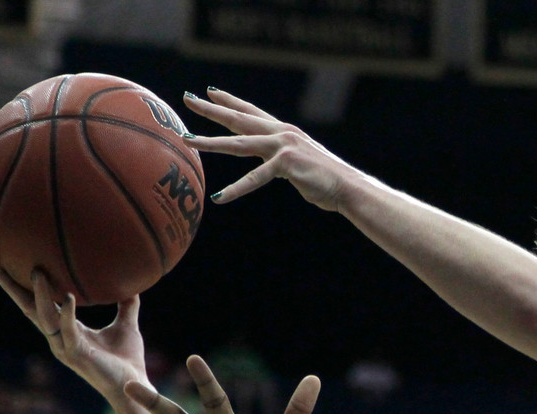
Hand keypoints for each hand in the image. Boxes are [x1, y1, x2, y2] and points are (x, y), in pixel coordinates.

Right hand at [0, 265, 148, 397]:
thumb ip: (126, 305)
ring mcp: (65, 347)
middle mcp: (60, 338)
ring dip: (42, 295)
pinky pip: (69, 331)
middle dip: (14, 290)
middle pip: (30, 310)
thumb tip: (133, 284)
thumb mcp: (126, 325)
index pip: (40, 305)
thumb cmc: (126, 359)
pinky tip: (70, 297)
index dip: (23, 288)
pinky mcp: (77, 355)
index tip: (7, 267)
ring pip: (46, 317)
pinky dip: (68, 313)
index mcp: (68, 330)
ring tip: (37, 272)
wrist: (134, 385)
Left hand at [181, 88, 361, 211]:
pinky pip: (255, 179)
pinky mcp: (285, 164)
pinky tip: (220, 197)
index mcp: (285, 132)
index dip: (230, 102)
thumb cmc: (327, 181)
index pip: (252, 112)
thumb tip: (276, 165)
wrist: (348, 187)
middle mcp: (281, 133)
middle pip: (239, 119)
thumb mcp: (301, 164)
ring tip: (187, 140)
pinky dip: (237, 189)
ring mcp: (283, 146)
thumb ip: (284, 160)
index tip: (211, 93)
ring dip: (210, 142)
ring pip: (238, 143)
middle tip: (188, 98)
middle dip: (211, 109)